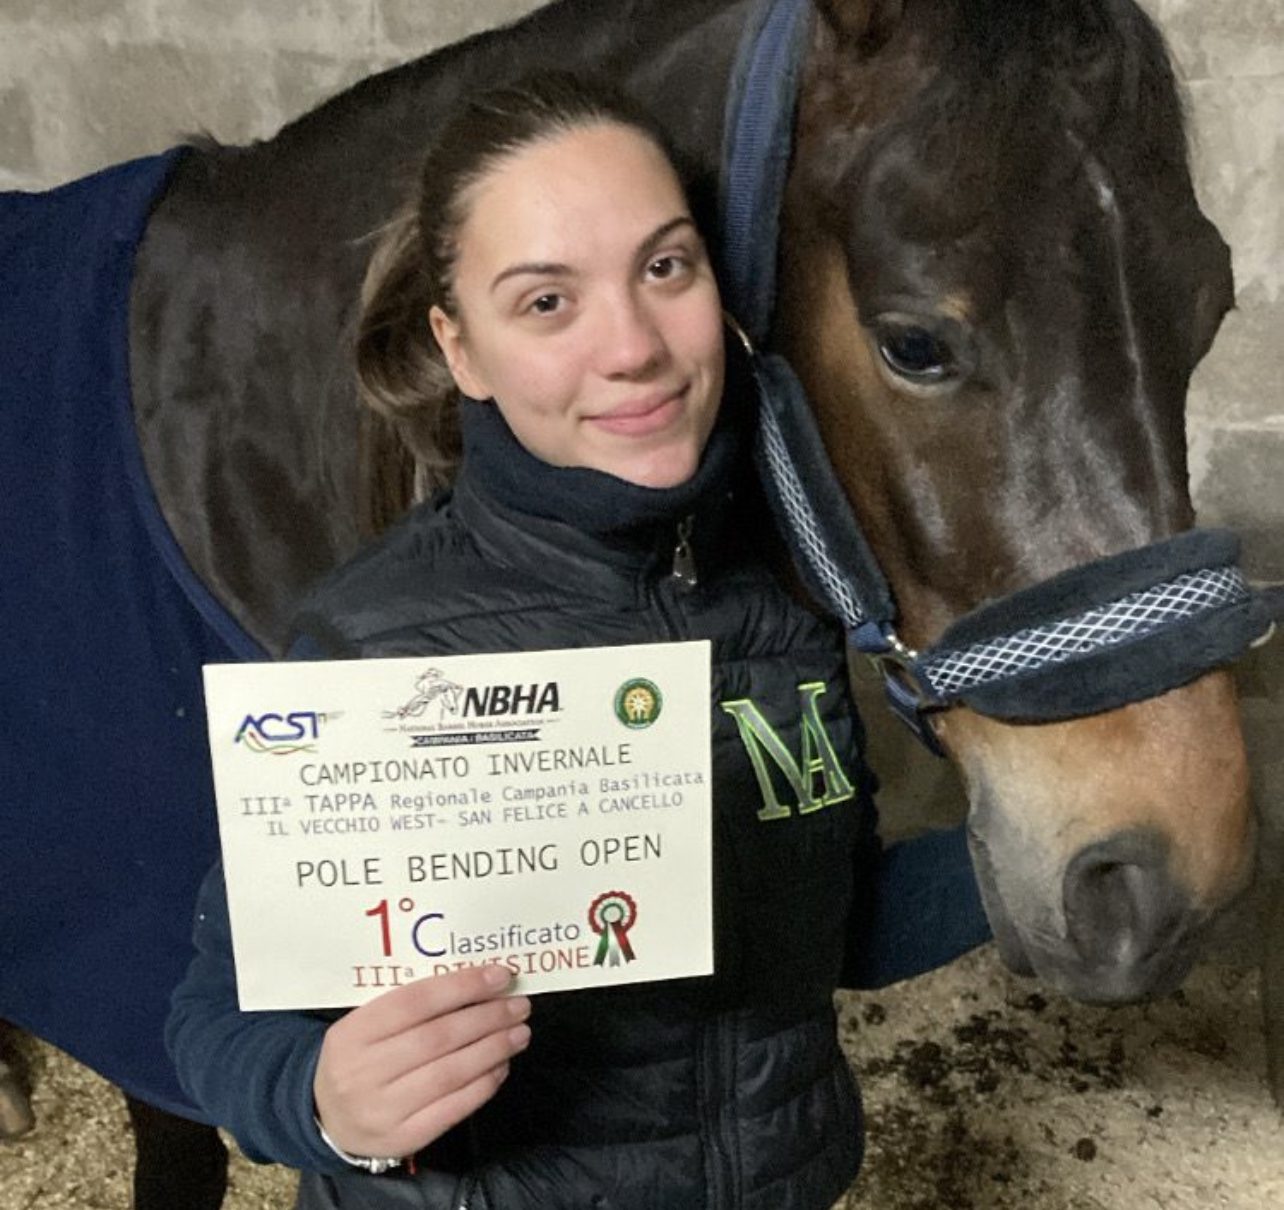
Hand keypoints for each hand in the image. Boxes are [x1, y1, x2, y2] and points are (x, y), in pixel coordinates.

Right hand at [313, 964, 530, 1158]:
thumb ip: (410, 1005)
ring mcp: (383, 1109)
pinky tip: (501, 1066)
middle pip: (438, 1038)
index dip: (462, 986)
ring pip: (450, 1073)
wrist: (325, 1118)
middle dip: (487, 1018)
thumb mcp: (366, 1025)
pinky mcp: (403, 1138)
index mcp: (353, 1033)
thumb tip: (477, 983)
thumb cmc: (359, 1058)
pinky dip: (483, 1084)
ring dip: (493, 1049)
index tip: (500, 975)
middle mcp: (364, 1072)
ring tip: (519, 1032)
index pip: (415, 1001)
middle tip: (519, 1005)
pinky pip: (452, 1109)